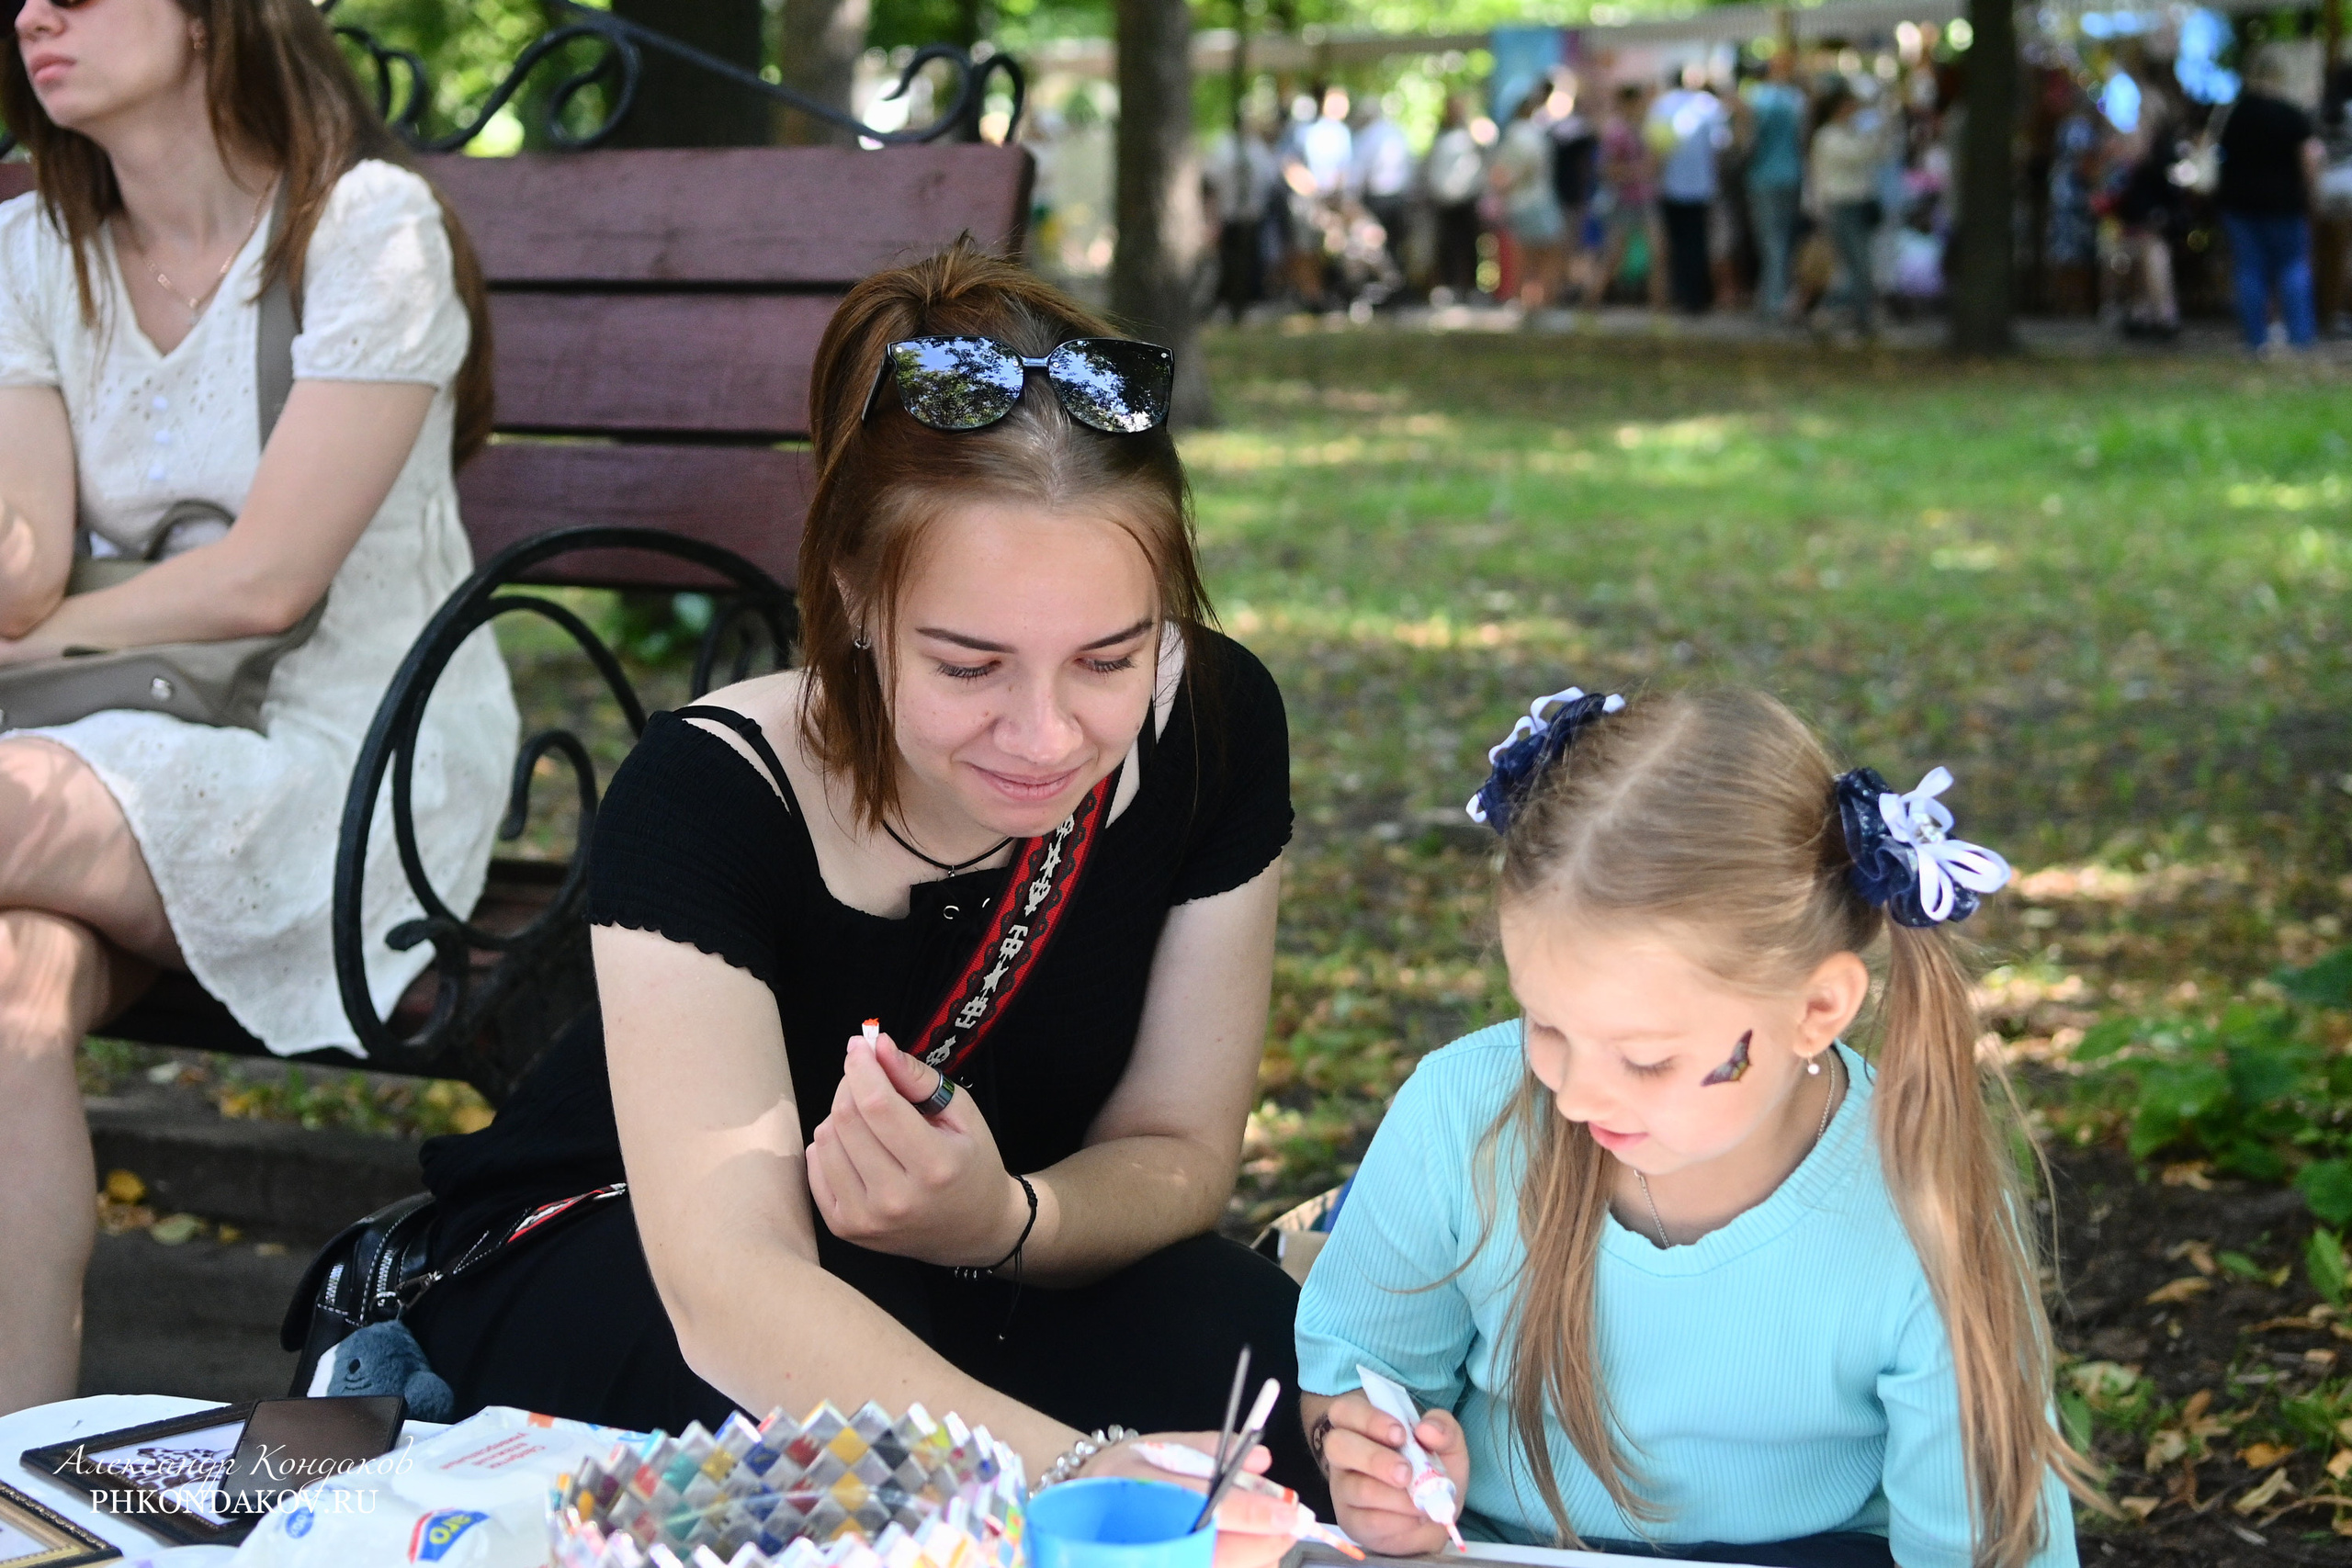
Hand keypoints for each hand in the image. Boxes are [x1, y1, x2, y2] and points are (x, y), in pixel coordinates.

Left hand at [806, 1030, 1028, 1267]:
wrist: (974, 1230)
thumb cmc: (971, 1165)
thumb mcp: (961, 1113)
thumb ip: (918, 1078)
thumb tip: (878, 1046)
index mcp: (934, 1167)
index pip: (878, 1105)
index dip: (862, 1067)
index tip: (860, 1045)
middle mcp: (896, 1199)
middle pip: (846, 1119)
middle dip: (851, 1083)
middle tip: (867, 1076)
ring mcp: (865, 1219)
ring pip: (826, 1139)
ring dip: (840, 1114)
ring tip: (870, 1117)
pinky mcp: (844, 1228)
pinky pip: (815, 1166)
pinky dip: (830, 1143)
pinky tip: (857, 1144)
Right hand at [1083, 1434, 1304, 1567]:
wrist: (1077, 1511)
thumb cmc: (1124, 1474)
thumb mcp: (1162, 1449)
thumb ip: (1212, 1450)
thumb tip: (1261, 1460)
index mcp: (1149, 1494)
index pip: (1214, 1510)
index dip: (1257, 1514)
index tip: (1292, 1514)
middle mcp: (1153, 1537)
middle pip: (1223, 1554)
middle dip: (1266, 1545)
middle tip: (1290, 1528)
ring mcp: (1156, 1560)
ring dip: (1256, 1560)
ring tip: (1266, 1540)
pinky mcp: (1164, 1567)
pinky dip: (1238, 1565)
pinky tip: (1244, 1554)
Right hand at [1321, 1391, 1470, 1557]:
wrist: (1435, 1516)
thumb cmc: (1433, 1470)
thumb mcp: (1448, 1445)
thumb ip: (1444, 1429)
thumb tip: (1426, 1429)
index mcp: (1361, 1424)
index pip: (1346, 1410)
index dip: (1369, 1420)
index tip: (1401, 1434)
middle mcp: (1344, 1453)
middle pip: (1337, 1445)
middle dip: (1375, 1459)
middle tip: (1406, 1473)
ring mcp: (1342, 1488)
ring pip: (1357, 1488)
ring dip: (1396, 1497)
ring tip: (1422, 1501)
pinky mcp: (1350, 1520)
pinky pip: (1367, 1520)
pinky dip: (1399, 1520)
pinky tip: (1415, 1517)